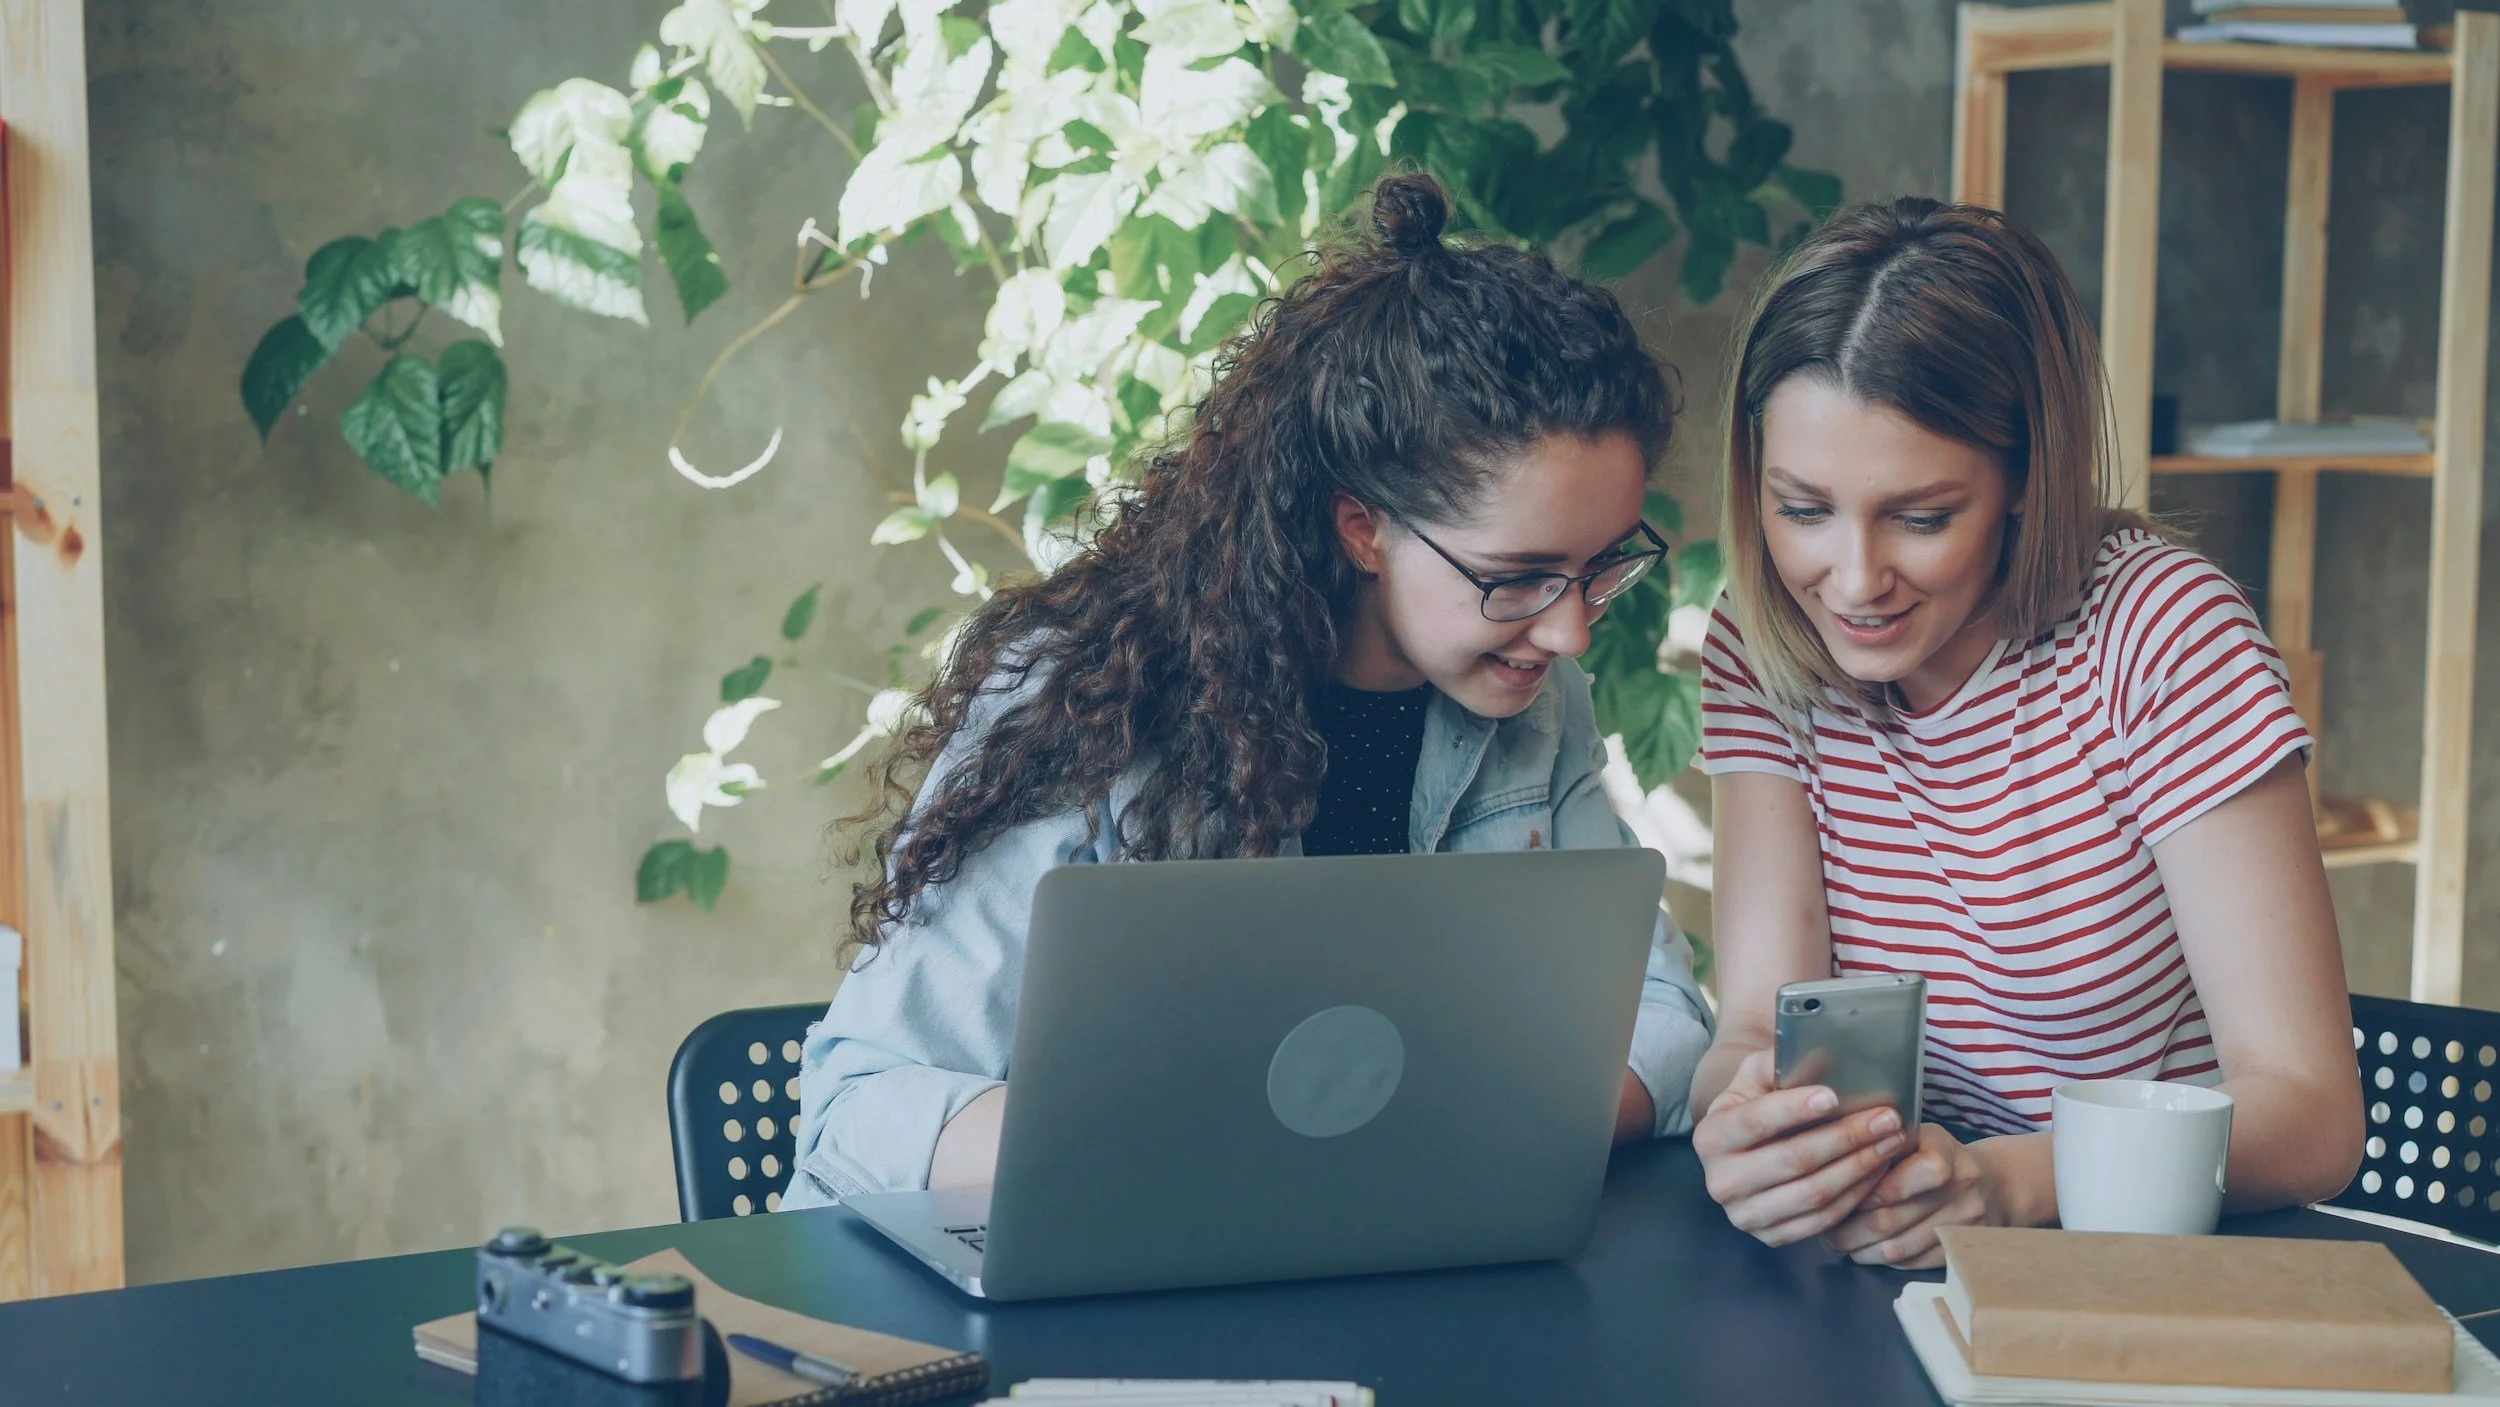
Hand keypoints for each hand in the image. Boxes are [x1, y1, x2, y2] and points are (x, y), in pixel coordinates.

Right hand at [1691, 1047, 1908, 1246]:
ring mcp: (1745, 1215)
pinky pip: (1822, 1221)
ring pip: (1813, 1194)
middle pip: (1793, 1160)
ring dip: (1859, 1167)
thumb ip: (1776, 1062)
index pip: (1755, 1121)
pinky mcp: (1771, 1237)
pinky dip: (1855, 1195)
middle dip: (1845, 1137)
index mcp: (1710, 1136)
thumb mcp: (1753, 1077)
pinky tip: (1876, 1170)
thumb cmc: (1755, 1106)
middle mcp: (1721, 1181)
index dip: (1795, 1109)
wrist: (1742, 1152)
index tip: (1835, 1095)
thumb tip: (1818, 1054)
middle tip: (1885, 1119)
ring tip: (1889, 1142)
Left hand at [1823, 1122, 2001, 1268]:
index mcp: (1944, 1154)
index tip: (1834, 1196)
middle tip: (1824, 1230)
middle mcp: (1960, 1190)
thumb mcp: (1916, 1135)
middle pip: (1891, 1220)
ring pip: (1899, 1248)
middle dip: (1850, 1228)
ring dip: (1862, 1249)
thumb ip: (1881, 1144)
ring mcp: (1964, 1225)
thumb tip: (1832, 1159)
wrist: (1994, 1185)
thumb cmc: (1937, 1154)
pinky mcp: (1961, 1250)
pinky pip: (1913, 1263)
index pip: (1898, 1180)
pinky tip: (1866, 1251)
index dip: (1862, 1193)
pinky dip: (1884, 1259)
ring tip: (1838, 1242)